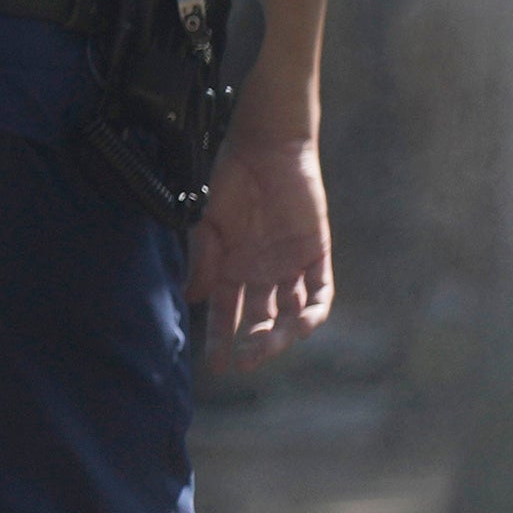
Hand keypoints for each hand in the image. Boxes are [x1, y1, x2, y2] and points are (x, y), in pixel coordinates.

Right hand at [191, 134, 333, 374]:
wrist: (266, 147)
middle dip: (252, 344)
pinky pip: (319, 292)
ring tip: (267, 350)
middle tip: (242, 363)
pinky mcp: (316, 255)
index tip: (214, 365)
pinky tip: (302, 326)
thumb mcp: (208, 222)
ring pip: (290, 313)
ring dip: (281, 335)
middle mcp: (263, 273)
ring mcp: (291, 266)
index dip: (221, 339)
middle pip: (261, 320)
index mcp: (233, 268)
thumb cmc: (230, 179)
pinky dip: (313, 311)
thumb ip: (203, 259)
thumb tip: (193, 299)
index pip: (228, 313)